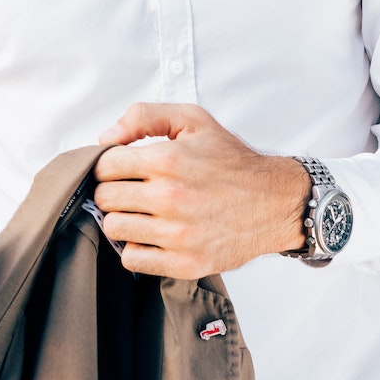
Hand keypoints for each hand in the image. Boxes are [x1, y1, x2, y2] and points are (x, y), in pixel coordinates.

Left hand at [93, 102, 308, 278]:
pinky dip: (136, 248)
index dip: (110, 165)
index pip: (104, 166)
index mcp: (167, 160)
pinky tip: (153, 235)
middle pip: (105, 198)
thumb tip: (105, 139)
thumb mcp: (193, 120)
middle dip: (114, 191)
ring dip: (123, 220)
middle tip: (134, 191)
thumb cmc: (232, 161)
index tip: (124, 169)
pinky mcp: (185, 263)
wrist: (276, 202)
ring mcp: (177, 234)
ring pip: (114, 229)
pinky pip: (132, 259)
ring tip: (143, 213)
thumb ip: (143, 117)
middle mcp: (170, 198)